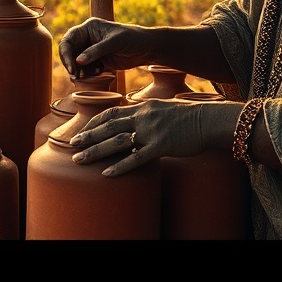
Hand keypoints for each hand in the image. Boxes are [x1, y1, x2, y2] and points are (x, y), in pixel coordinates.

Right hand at [57, 17, 155, 79]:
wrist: (147, 49)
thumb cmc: (132, 39)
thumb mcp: (114, 43)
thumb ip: (96, 51)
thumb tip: (77, 61)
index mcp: (89, 28)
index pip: (69, 39)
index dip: (66, 53)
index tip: (72, 67)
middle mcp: (88, 38)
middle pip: (70, 52)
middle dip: (71, 64)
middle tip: (75, 77)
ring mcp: (93, 50)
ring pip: (76, 62)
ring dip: (78, 71)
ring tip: (83, 79)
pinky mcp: (98, 61)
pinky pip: (86, 69)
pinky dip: (87, 74)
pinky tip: (97, 74)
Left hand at [68, 98, 243, 176]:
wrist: (210, 120)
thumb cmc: (190, 117)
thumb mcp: (165, 109)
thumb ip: (148, 115)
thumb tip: (136, 124)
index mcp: (143, 107)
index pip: (112, 112)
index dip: (95, 122)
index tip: (83, 129)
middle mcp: (144, 117)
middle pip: (109, 126)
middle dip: (88, 136)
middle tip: (72, 145)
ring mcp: (152, 131)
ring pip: (117, 141)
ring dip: (96, 151)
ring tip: (80, 160)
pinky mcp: (162, 146)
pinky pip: (137, 158)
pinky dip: (120, 166)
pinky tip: (107, 174)